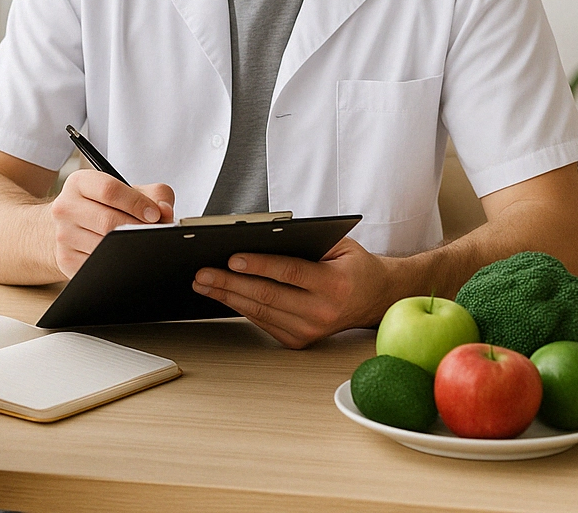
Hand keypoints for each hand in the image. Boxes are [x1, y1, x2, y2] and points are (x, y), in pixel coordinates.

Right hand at [50, 169, 173, 277]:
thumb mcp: (127, 190)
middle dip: (137, 229)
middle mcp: (66, 207)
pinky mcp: (65, 259)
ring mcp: (63, 235)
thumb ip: (154, 194)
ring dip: (128, 248)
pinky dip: (116, 262)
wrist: (73, 224)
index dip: (136, 203)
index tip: (155, 214)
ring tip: (138, 243)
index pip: (109, 190)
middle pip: (108, 221)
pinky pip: (97, 264)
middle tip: (153, 232)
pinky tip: (122, 255)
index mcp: (79, 183)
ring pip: (103, 246)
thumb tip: (165, 212)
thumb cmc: (106, 205)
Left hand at [192, 236, 392, 347]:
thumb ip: (306, 242)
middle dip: (230, 283)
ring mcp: (310, 331)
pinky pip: (263, 322)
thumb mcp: (338, 245)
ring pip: (260, 312)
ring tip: (203, 283)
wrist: (375, 298)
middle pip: (267, 295)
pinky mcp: (299, 341)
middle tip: (203, 272)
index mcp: (334, 285)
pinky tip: (222, 295)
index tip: (232, 257)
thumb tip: (261, 237)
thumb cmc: (353, 265)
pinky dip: (240, 307)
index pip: (289, 272)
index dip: (259, 265)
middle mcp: (322, 312)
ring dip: (227, 297)